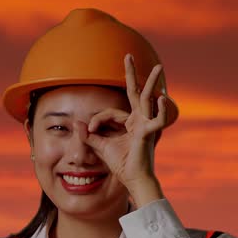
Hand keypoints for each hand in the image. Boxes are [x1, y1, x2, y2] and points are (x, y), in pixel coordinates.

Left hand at [75, 53, 177, 190]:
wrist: (133, 180)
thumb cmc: (122, 165)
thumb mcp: (101, 147)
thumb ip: (90, 135)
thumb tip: (77, 123)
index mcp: (130, 123)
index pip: (110, 112)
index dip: (96, 119)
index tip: (88, 130)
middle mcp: (139, 120)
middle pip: (135, 93)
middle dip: (131, 74)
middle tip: (128, 56)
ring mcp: (145, 125)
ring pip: (147, 99)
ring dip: (152, 82)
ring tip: (158, 68)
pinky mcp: (148, 134)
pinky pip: (156, 120)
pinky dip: (159, 110)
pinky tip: (159, 97)